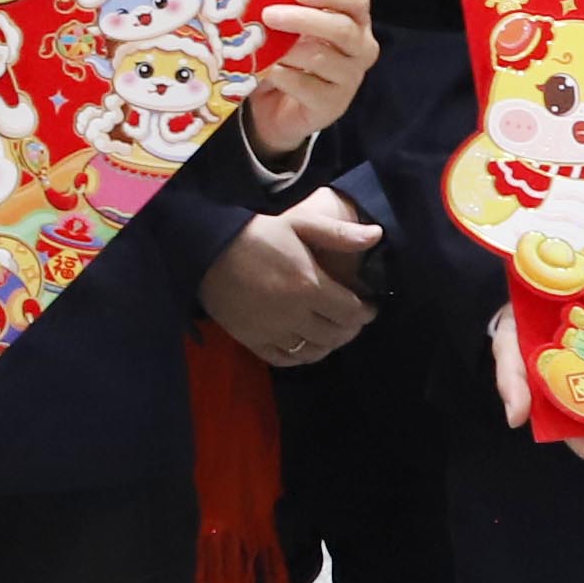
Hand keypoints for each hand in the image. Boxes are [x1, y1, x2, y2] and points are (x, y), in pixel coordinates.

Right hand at [200, 201, 378, 368]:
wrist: (206, 246)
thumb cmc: (256, 231)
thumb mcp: (299, 223)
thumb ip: (339, 234)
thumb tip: (377, 235)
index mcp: (309, 285)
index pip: (351, 312)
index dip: (365, 312)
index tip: (369, 307)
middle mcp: (294, 314)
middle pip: (335, 335)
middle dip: (350, 328)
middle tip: (352, 319)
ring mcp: (271, 331)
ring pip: (313, 351)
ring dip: (328, 344)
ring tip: (331, 332)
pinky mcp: (251, 339)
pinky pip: (284, 359)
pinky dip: (300, 356)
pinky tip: (304, 345)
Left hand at [237, 0, 378, 159]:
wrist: (278, 108)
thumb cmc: (288, 57)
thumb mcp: (288, 29)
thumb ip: (286, 10)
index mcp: (355, 21)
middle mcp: (361, 49)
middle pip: (342, 29)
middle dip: (303, 19)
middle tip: (269, 15)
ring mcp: (350, 79)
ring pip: (321, 58)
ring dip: (287, 50)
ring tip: (262, 48)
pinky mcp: (333, 105)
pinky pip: (306, 86)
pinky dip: (282, 76)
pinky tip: (266, 72)